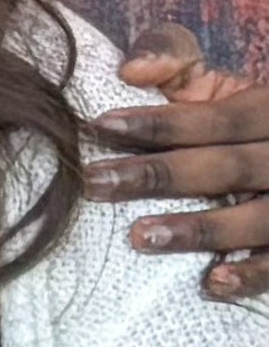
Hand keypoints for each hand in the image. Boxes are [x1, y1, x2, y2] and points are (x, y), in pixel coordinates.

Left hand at [86, 25, 268, 303]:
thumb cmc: (242, 122)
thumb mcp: (221, 85)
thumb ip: (177, 63)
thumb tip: (131, 71)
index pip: (219, 119)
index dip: (161, 123)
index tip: (98, 126)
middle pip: (228, 168)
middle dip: (161, 176)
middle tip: (94, 183)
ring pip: (259, 219)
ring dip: (201, 229)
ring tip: (140, 236)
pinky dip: (252, 275)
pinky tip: (211, 283)